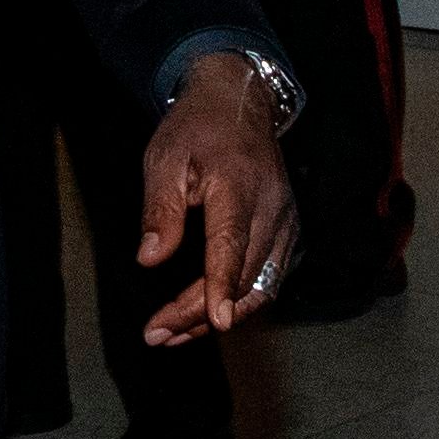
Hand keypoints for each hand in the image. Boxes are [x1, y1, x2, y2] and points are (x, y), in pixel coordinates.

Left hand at [141, 51, 299, 346]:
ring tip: (173, 334)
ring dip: (219, 315)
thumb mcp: (164, 159)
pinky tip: (206, 315)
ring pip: (260, 285)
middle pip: (242, 276)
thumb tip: (149, 259)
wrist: (240, 103)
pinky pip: (267, 277)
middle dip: (200, 313)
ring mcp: (287, 222)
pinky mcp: (289, 232)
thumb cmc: (196, 129)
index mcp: (238, 186)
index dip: (222, 285)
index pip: (232, 245)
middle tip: (156, 334)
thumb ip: (160, 211)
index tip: (216, 321)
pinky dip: (239, 300)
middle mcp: (272, 209)